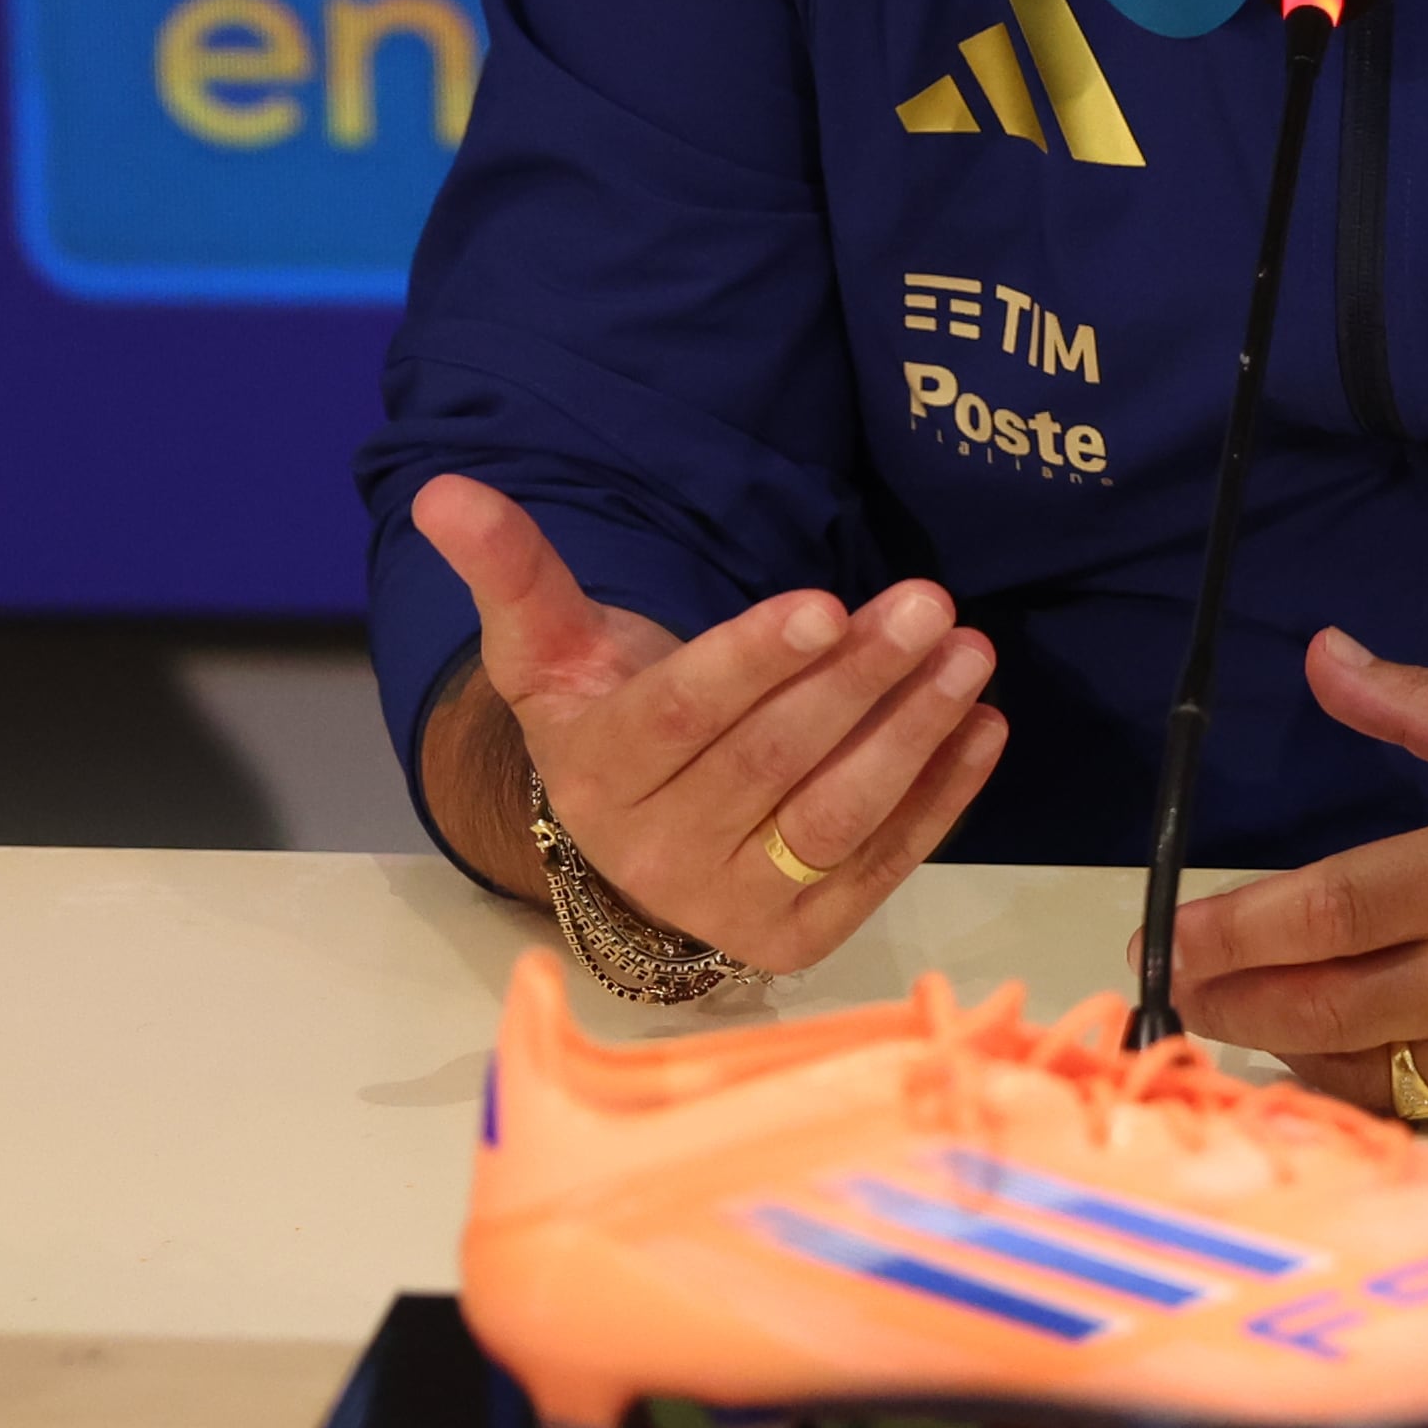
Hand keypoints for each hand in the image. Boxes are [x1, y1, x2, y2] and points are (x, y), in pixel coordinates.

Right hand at [412, 474, 1004, 976]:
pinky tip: (983, 726)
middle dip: (857, 680)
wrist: (629, 836)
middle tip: (931, 603)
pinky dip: (942, 798)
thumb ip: (513, 572)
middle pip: (772, 762)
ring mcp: (732, 906)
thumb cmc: (603, 716)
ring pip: (835, 817)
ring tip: (970, 654)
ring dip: (913, 735)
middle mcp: (657, 855)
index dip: (753, 662)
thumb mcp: (550, 648)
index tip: (824, 601)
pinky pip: (882, 865)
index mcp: (596, 775)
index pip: (682, 717)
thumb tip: (444, 491)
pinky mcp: (799, 937)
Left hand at [1163, 630, 1427, 1126]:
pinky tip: (1341, 1061)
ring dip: (1289, 1048)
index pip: (1330, 912)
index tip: (1172, 937)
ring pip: (1367, 1068)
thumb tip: (1328, 657)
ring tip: (1244, 1018)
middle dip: (1233, 998)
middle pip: (1325, 1003)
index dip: (1238, 931)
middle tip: (1175, 990)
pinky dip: (1372, 1089)